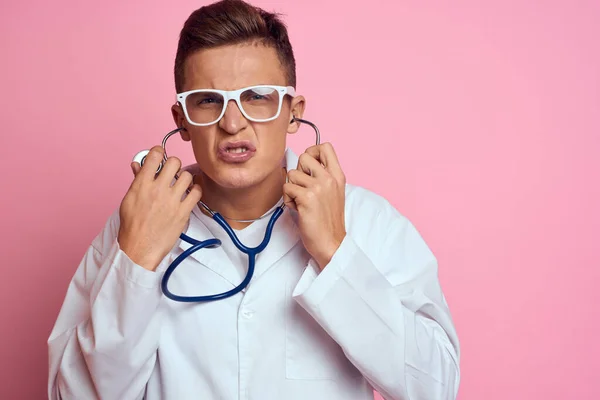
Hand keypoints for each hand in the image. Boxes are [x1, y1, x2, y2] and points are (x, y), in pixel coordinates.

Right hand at [117, 146, 201, 270]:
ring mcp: (172, 200)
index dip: (159, 152)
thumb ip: (136, 180)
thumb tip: (138, 165)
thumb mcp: (129, 199)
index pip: (154, 156)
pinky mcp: (183, 211)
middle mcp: (158, 189)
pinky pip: (196, 192)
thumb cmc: (132, 225)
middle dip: (174, 164)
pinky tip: (190, 193)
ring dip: (185, 178)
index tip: (160, 155)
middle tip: (172, 172)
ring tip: (181, 185)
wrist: (139, 247)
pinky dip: (195, 190)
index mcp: (142, 184)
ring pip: (187, 176)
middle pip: (174, 162)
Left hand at [283, 143, 346, 269]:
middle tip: (303, 187)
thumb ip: (323, 176)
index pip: (325, 146)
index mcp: (338, 175)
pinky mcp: (307, 198)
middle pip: (304, 155)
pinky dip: (288, 199)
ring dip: (291, 188)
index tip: (308, 166)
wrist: (331, 242)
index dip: (312, 151)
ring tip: (300, 201)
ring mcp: (319, 187)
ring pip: (292, 174)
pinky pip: (287, 188)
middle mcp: (329, 178)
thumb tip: (303, 164)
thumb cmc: (328, 220)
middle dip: (298, 170)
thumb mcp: (333, 192)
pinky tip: (297, 209)